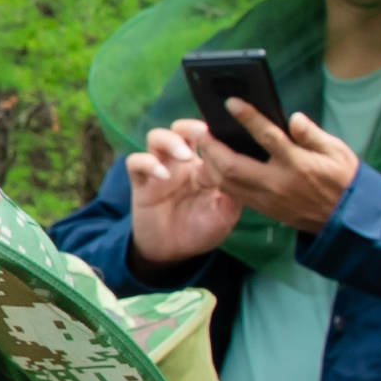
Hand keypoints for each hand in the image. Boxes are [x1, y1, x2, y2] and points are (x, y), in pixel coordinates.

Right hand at [121, 124, 245, 267]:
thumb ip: (234, 194)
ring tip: (185, 154)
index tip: (227, 133)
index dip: (215, 131)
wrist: (173, 253)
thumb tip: (244, 173)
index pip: (208, 137)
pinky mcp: (141, 182)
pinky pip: (136, 162)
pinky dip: (148, 163)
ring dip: (171, 140)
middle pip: (181, 129)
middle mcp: (181, 162)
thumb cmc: (202, 230)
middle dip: (190, 126)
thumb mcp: (225, 215)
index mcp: (204, 165)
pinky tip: (162, 176)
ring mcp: (160, 169)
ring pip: (156, 137)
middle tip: (202, 133)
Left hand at [185, 101, 364, 236]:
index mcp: (298, 164)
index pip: (267, 137)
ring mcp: (268, 198)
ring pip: (227, 183)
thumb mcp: (338, 152)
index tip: (231, 103)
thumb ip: (313, 135)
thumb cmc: (343, 180)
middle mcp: (278, 182)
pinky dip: (220, 180)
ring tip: (205, 147)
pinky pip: (234, 194)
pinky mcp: (265, 209)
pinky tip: (214, 167)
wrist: (347, 219)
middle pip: (232, 165)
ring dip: (210, 164)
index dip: (247, 117)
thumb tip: (294, 118)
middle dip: (212, 147)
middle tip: (204, 131)